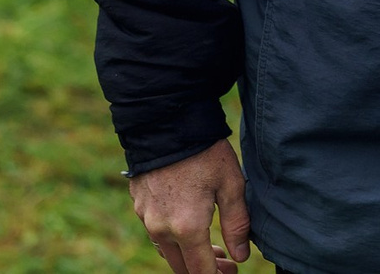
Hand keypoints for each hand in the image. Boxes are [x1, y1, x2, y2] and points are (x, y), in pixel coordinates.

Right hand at [128, 138, 250, 273]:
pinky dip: (173, 237)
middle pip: (181, 268)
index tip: (231, 271)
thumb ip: (237, 224)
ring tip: (209, 244)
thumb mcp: (231, 184)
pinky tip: (187, 223)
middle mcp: (162, 229)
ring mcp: (146, 217)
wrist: (165, 121)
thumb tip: (240, 256)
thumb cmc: (204, 151)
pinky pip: (155, 232)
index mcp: (187, 228)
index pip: (200, 272)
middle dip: (204, 269)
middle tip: (224, 259)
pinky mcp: (139, 205)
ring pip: (167, 251)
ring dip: (187, 254)